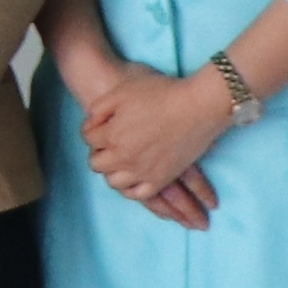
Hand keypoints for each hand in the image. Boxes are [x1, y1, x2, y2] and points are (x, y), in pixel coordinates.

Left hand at [76, 60, 235, 224]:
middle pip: (96, 163)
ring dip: (112, 171)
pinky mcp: (161, 179)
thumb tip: (90, 124)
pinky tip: (134, 178)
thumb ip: (98, 109)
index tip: (103, 123)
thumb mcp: (122, 92)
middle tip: (110, 142)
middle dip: (99, 151)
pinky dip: (131, 189)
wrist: (199, 106)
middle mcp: (123, 158)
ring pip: (114, 182)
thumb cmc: (161, 94)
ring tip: (121, 159)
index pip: (87, 138)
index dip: (93, 128)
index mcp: (111, 136)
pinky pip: (138, 194)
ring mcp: (142, 171)